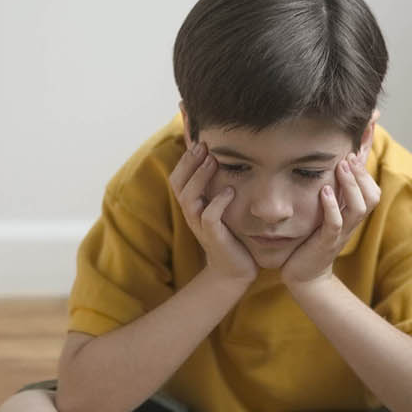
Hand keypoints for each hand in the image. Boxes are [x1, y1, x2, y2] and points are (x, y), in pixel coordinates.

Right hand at [169, 143, 256, 284]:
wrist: (234, 271)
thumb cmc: (230, 235)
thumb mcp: (222, 208)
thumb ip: (219, 187)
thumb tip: (225, 159)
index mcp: (191, 205)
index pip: (178, 178)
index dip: (185, 159)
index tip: (200, 141)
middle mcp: (192, 214)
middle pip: (179, 184)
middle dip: (190, 163)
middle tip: (205, 145)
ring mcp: (201, 227)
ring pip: (190, 199)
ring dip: (201, 178)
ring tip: (213, 161)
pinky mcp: (214, 238)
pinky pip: (209, 218)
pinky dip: (217, 203)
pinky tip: (229, 191)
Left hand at [280, 151, 381, 289]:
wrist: (305, 274)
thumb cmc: (313, 239)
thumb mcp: (325, 212)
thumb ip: (332, 191)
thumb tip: (331, 164)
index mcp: (352, 213)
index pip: (371, 187)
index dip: (369, 166)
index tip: (364, 139)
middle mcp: (351, 222)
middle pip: (372, 196)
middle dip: (362, 174)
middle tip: (349, 155)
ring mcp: (341, 233)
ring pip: (359, 208)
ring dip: (351, 186)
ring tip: (341, 166)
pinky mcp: (326, 243)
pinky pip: (335, 225)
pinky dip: (331, 207)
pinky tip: (324, 191)